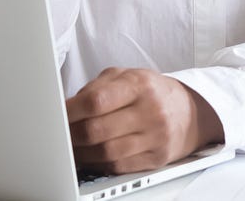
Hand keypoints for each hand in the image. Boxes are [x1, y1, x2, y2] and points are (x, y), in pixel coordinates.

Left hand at [66, 68, 224, 174]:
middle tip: (60, 135)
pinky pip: (118, 167)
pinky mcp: (156, 158)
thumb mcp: (127, 76)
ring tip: (72, 147)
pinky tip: (91, 157)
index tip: (56, 116)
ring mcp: (155, 137)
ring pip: (106, 153)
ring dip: (82, 153)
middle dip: (71, 135)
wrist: (188, 111)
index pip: (96, 101)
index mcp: (139, 85)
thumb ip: (97, 87)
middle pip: (97, 130)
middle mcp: (150, 110)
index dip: (70, 111)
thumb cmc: (150, 92)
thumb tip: (66, 107)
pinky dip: (98, 164)